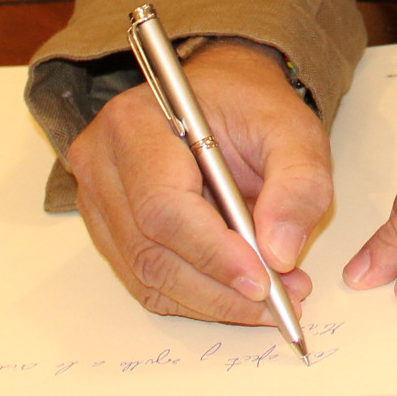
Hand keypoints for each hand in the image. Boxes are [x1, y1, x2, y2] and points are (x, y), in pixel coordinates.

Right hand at [66, 40, 334, 323]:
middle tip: (281, 299)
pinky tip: (238, 292)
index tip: (264, 281)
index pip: (163, 207)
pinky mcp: (109, 228)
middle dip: (219, 288)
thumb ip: (298, 184)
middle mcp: (103, 162)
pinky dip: (194, 297)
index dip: (213, 253)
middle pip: (150, 251)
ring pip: (147, 275)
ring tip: (271, 297)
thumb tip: (281, 253)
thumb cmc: (251, 106)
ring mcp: (98, 199)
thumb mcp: (294, 131)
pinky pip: (145, 280)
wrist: (222, 95)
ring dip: (211, 300)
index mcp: (137, 123)